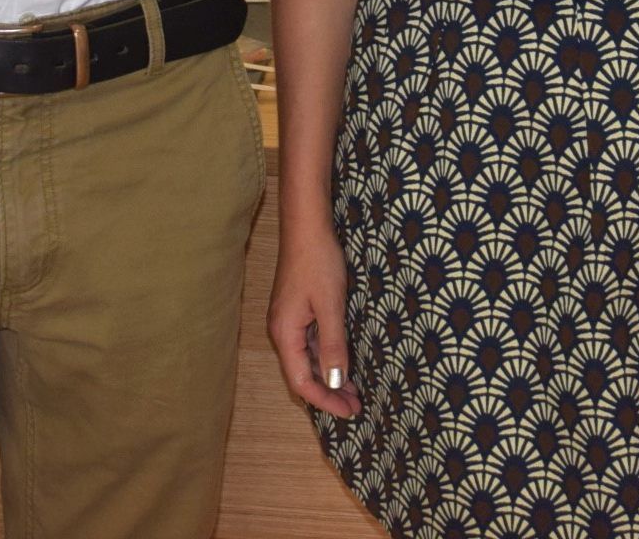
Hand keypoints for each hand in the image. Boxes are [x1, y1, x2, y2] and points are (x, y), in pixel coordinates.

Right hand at [268, 222, 358, 419]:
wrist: (307, 227)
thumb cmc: (317, 262)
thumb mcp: (331, 306)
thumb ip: (332, 345)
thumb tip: (335, 382)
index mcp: (285, 333)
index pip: (301, 381)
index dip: (325, 400)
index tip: (349, 411)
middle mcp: (282, 331)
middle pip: (302, 374)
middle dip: (329, 392)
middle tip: (356, 405)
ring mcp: (289, 321)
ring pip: (308, 360)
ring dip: (329, 376)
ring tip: (355, 390)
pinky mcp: (297, 311)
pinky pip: (311, 344)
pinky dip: (327, 357)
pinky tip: (344, 362)